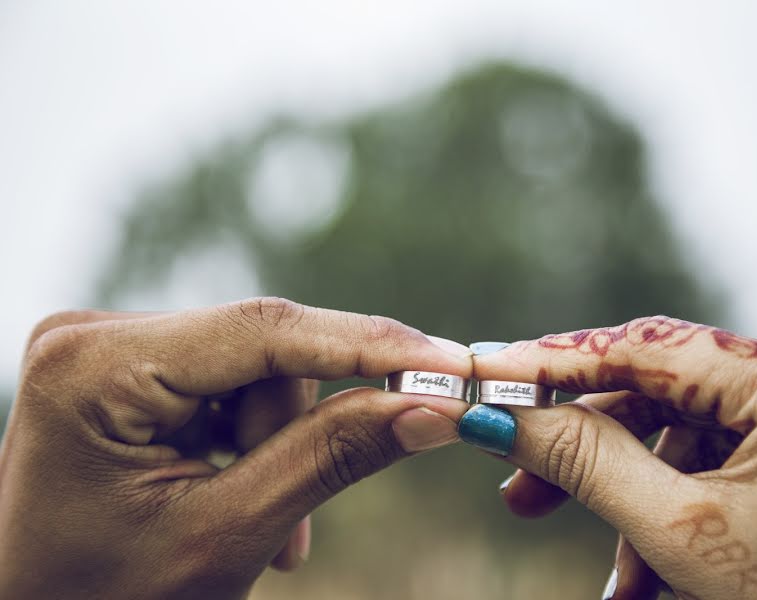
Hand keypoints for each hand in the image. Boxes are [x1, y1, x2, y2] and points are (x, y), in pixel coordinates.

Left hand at [0, 298, 470, 598]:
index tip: (453, 363)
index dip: (371, 345)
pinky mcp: (129, 368)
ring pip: (256, 370)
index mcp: (96, 368)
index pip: (265, 331)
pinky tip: (236, 498)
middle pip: (264, 351)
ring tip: (264, 532)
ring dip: (278, 446)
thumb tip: (435, 406)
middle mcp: (96, 335)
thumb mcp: (227, 535)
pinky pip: (228, 384)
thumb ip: (333, 456)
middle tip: (300, 527)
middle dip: (301, 430)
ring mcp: (109, 348)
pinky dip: (252, 441)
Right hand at [459, 316, 756, 599]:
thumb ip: (589, 463)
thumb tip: (504, 417)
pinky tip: (653, 573)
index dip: (558, 361)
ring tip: (612, 579)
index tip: (490, 371)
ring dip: (638, 499)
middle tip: (518, 479)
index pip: (652, 347)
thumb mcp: (689, 537)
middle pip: (669, 389)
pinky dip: (686, 509)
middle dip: (590, 445)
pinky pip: (735, 461)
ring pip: (697, 434)